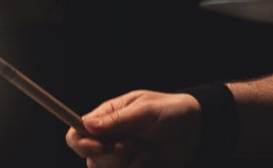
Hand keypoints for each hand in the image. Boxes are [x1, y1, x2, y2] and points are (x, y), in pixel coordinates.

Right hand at [64, 90, 200, 167]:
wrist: (196, 130)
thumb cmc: (170, 112)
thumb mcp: (145, 110)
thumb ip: (117, 119)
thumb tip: (86, 124)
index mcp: (106, 120)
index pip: (76, 134)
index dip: (81, 144)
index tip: (99, 147)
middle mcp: (109, 142)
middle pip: (91, 160)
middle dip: (112, 155)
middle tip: (132, 143)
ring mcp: (120, 160)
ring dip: (127, 164)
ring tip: (145, 151)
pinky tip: (151, 159)